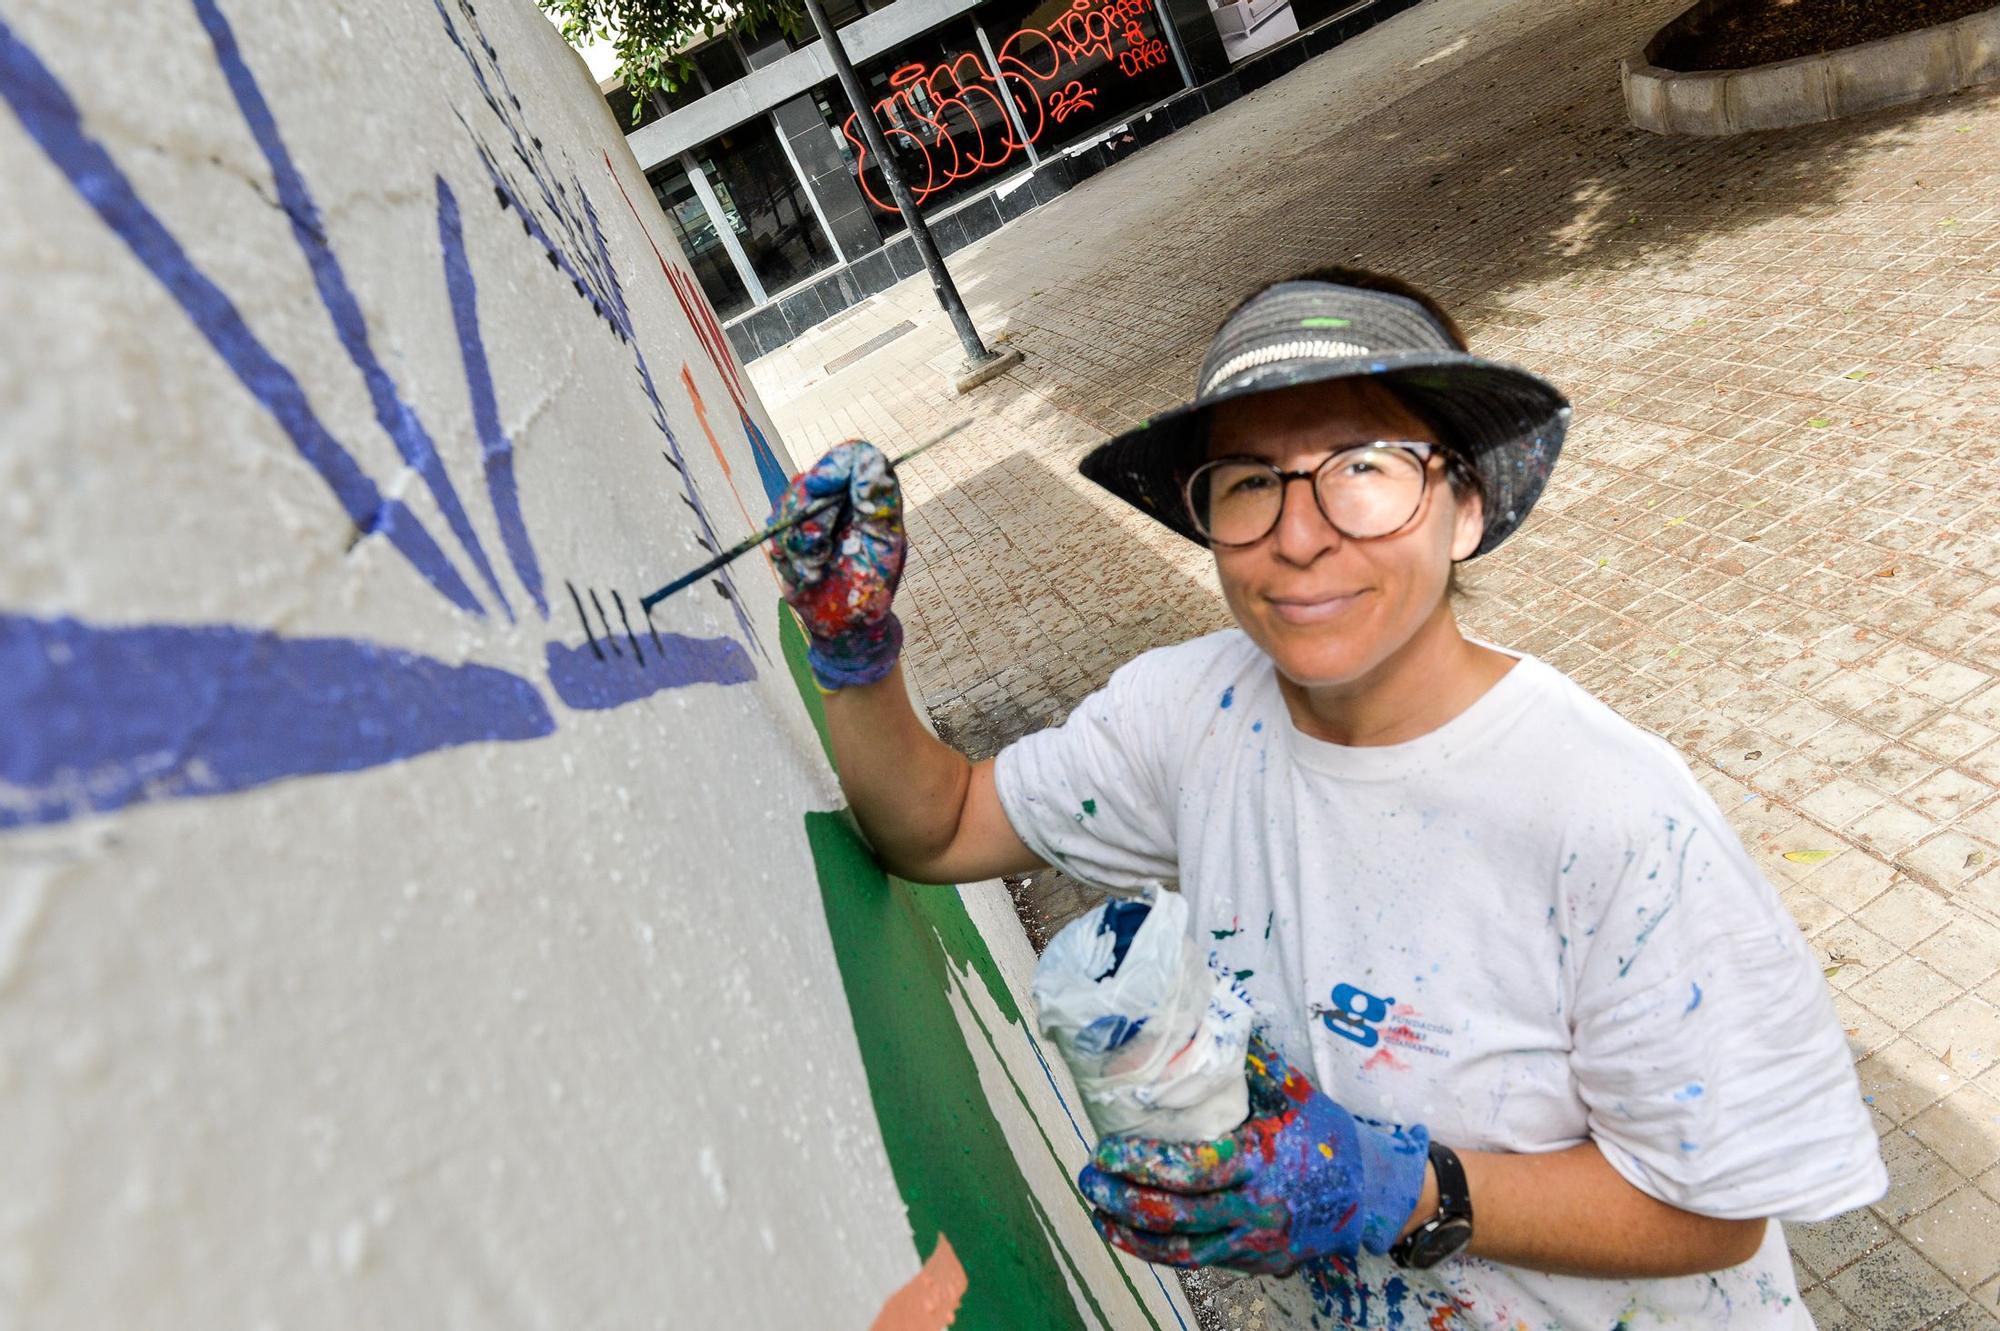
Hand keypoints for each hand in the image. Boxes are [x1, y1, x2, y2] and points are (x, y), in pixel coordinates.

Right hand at [770, 440, 905, 689]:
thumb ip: (879, 505)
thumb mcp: (885, 548)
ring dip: (798, 542)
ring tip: (814, 570)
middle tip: (818, 551)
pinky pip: (777, 527)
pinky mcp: (793, 532)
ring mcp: (816, 514)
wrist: (844, 629)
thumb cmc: (871, 591)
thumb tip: (872, 466)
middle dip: (809, 516)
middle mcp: (845, 500)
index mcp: (873, 500)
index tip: (818, 490)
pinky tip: (804, 574)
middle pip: (814, 477)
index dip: (834, 465)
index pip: (855, 456)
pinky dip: (787, 554)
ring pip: (790, 502)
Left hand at [1079, 1032, 1428, 1274]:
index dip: (1144, 1164)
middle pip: (1176, 1216)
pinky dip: (1161, 1251)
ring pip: (1181, 1251)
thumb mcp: (1296, 1094)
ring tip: (1097, 1210)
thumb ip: (1253, 1062)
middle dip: (1122, 1199)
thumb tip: (1211, 1014)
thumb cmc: (1328, 1137)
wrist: (1370, 1194)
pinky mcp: (1255, 1264)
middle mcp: (1255, 1211)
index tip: (1107, 1150)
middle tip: (1088, 1176)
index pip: (1192, 1170)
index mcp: (1261, 1164)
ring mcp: (1255, 1245)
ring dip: (1131, 1234)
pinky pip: (1199, 1261)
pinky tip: (1133, 1234)